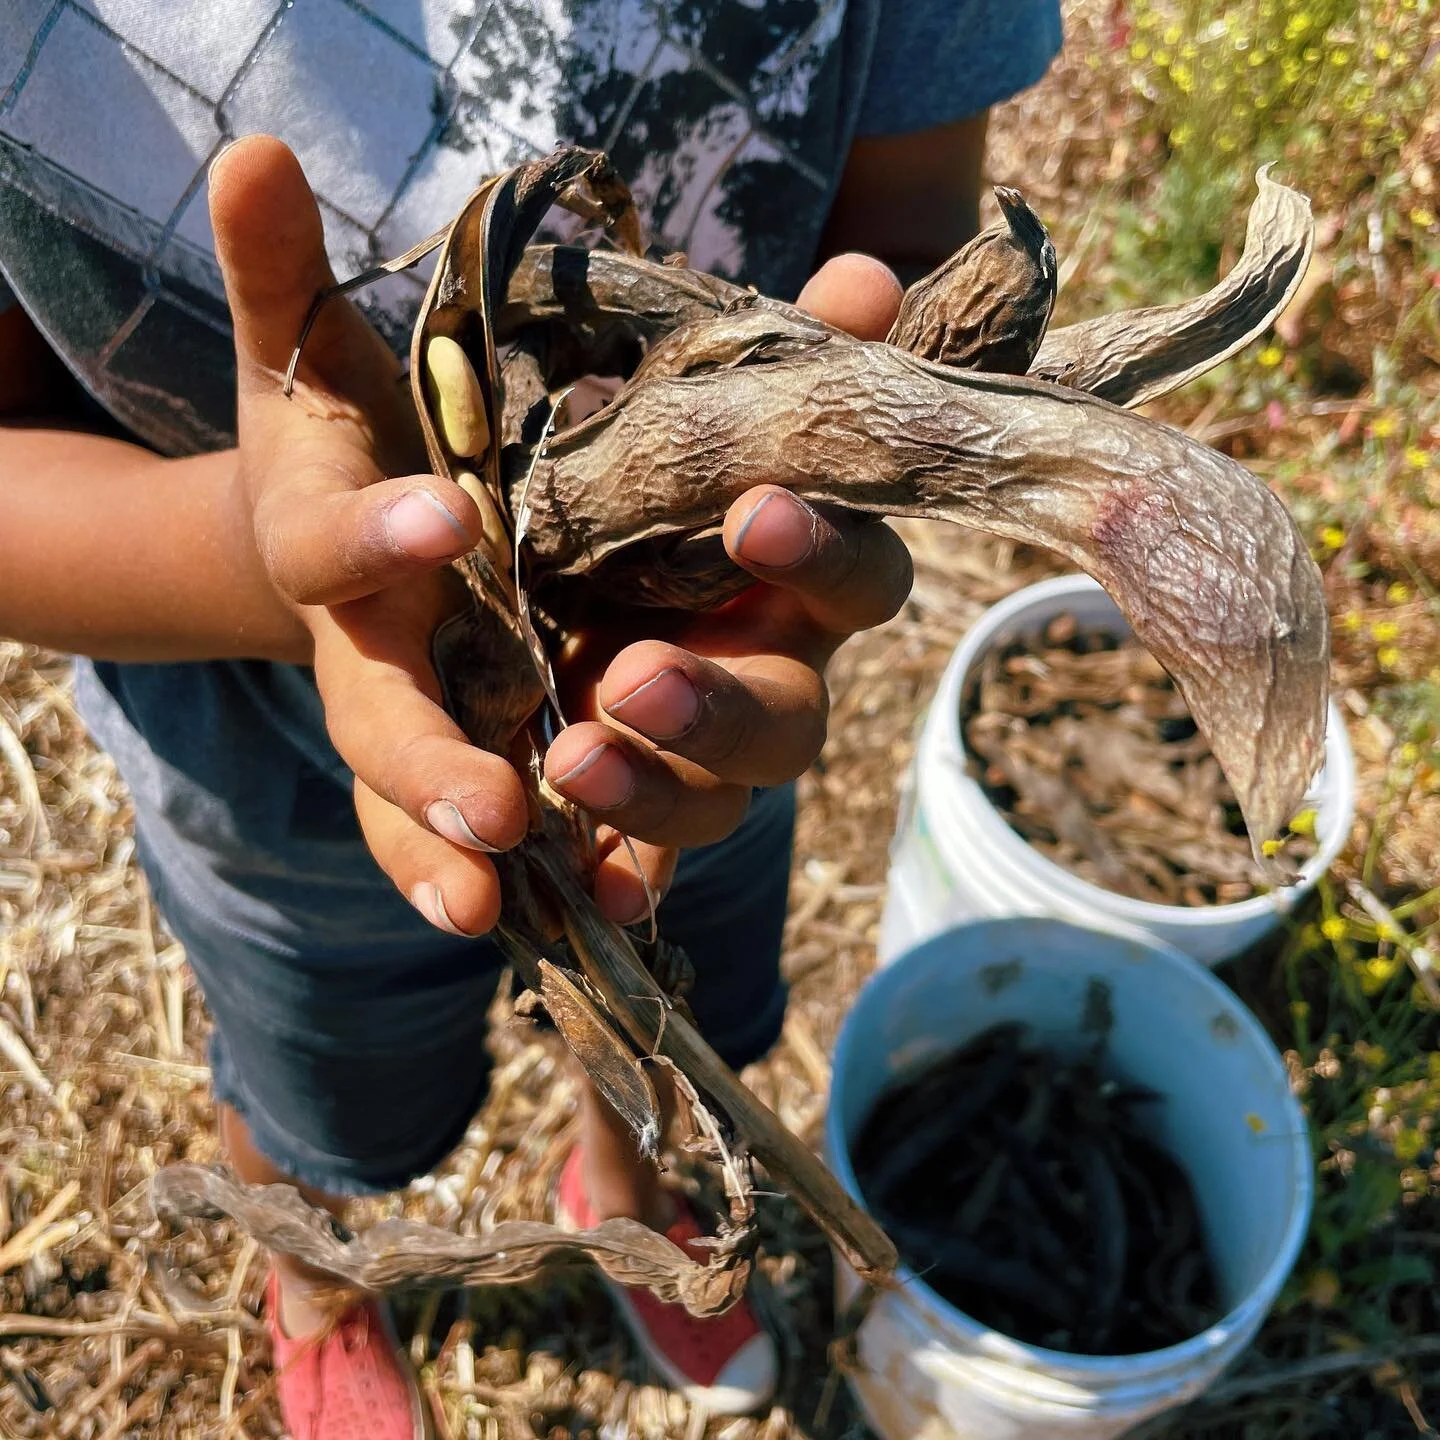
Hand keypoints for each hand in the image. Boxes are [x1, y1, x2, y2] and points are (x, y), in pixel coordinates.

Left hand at [540, 255, 911, 921]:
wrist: (541, 540)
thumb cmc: (640, 463)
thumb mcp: (679, 401)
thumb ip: (770, 358)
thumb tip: (867, 280)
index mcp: (800, 580)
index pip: (857, 576)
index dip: (822, 552)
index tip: (754, 512)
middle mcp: (770, 674)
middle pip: (789, 724)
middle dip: (719, 710)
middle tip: (635, 681)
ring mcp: (703, 752)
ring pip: (719, 803)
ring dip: (654, 794)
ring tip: (570, 761)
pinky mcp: (635, 802)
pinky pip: (641, 859)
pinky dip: (621, 877)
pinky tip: (592, 896)